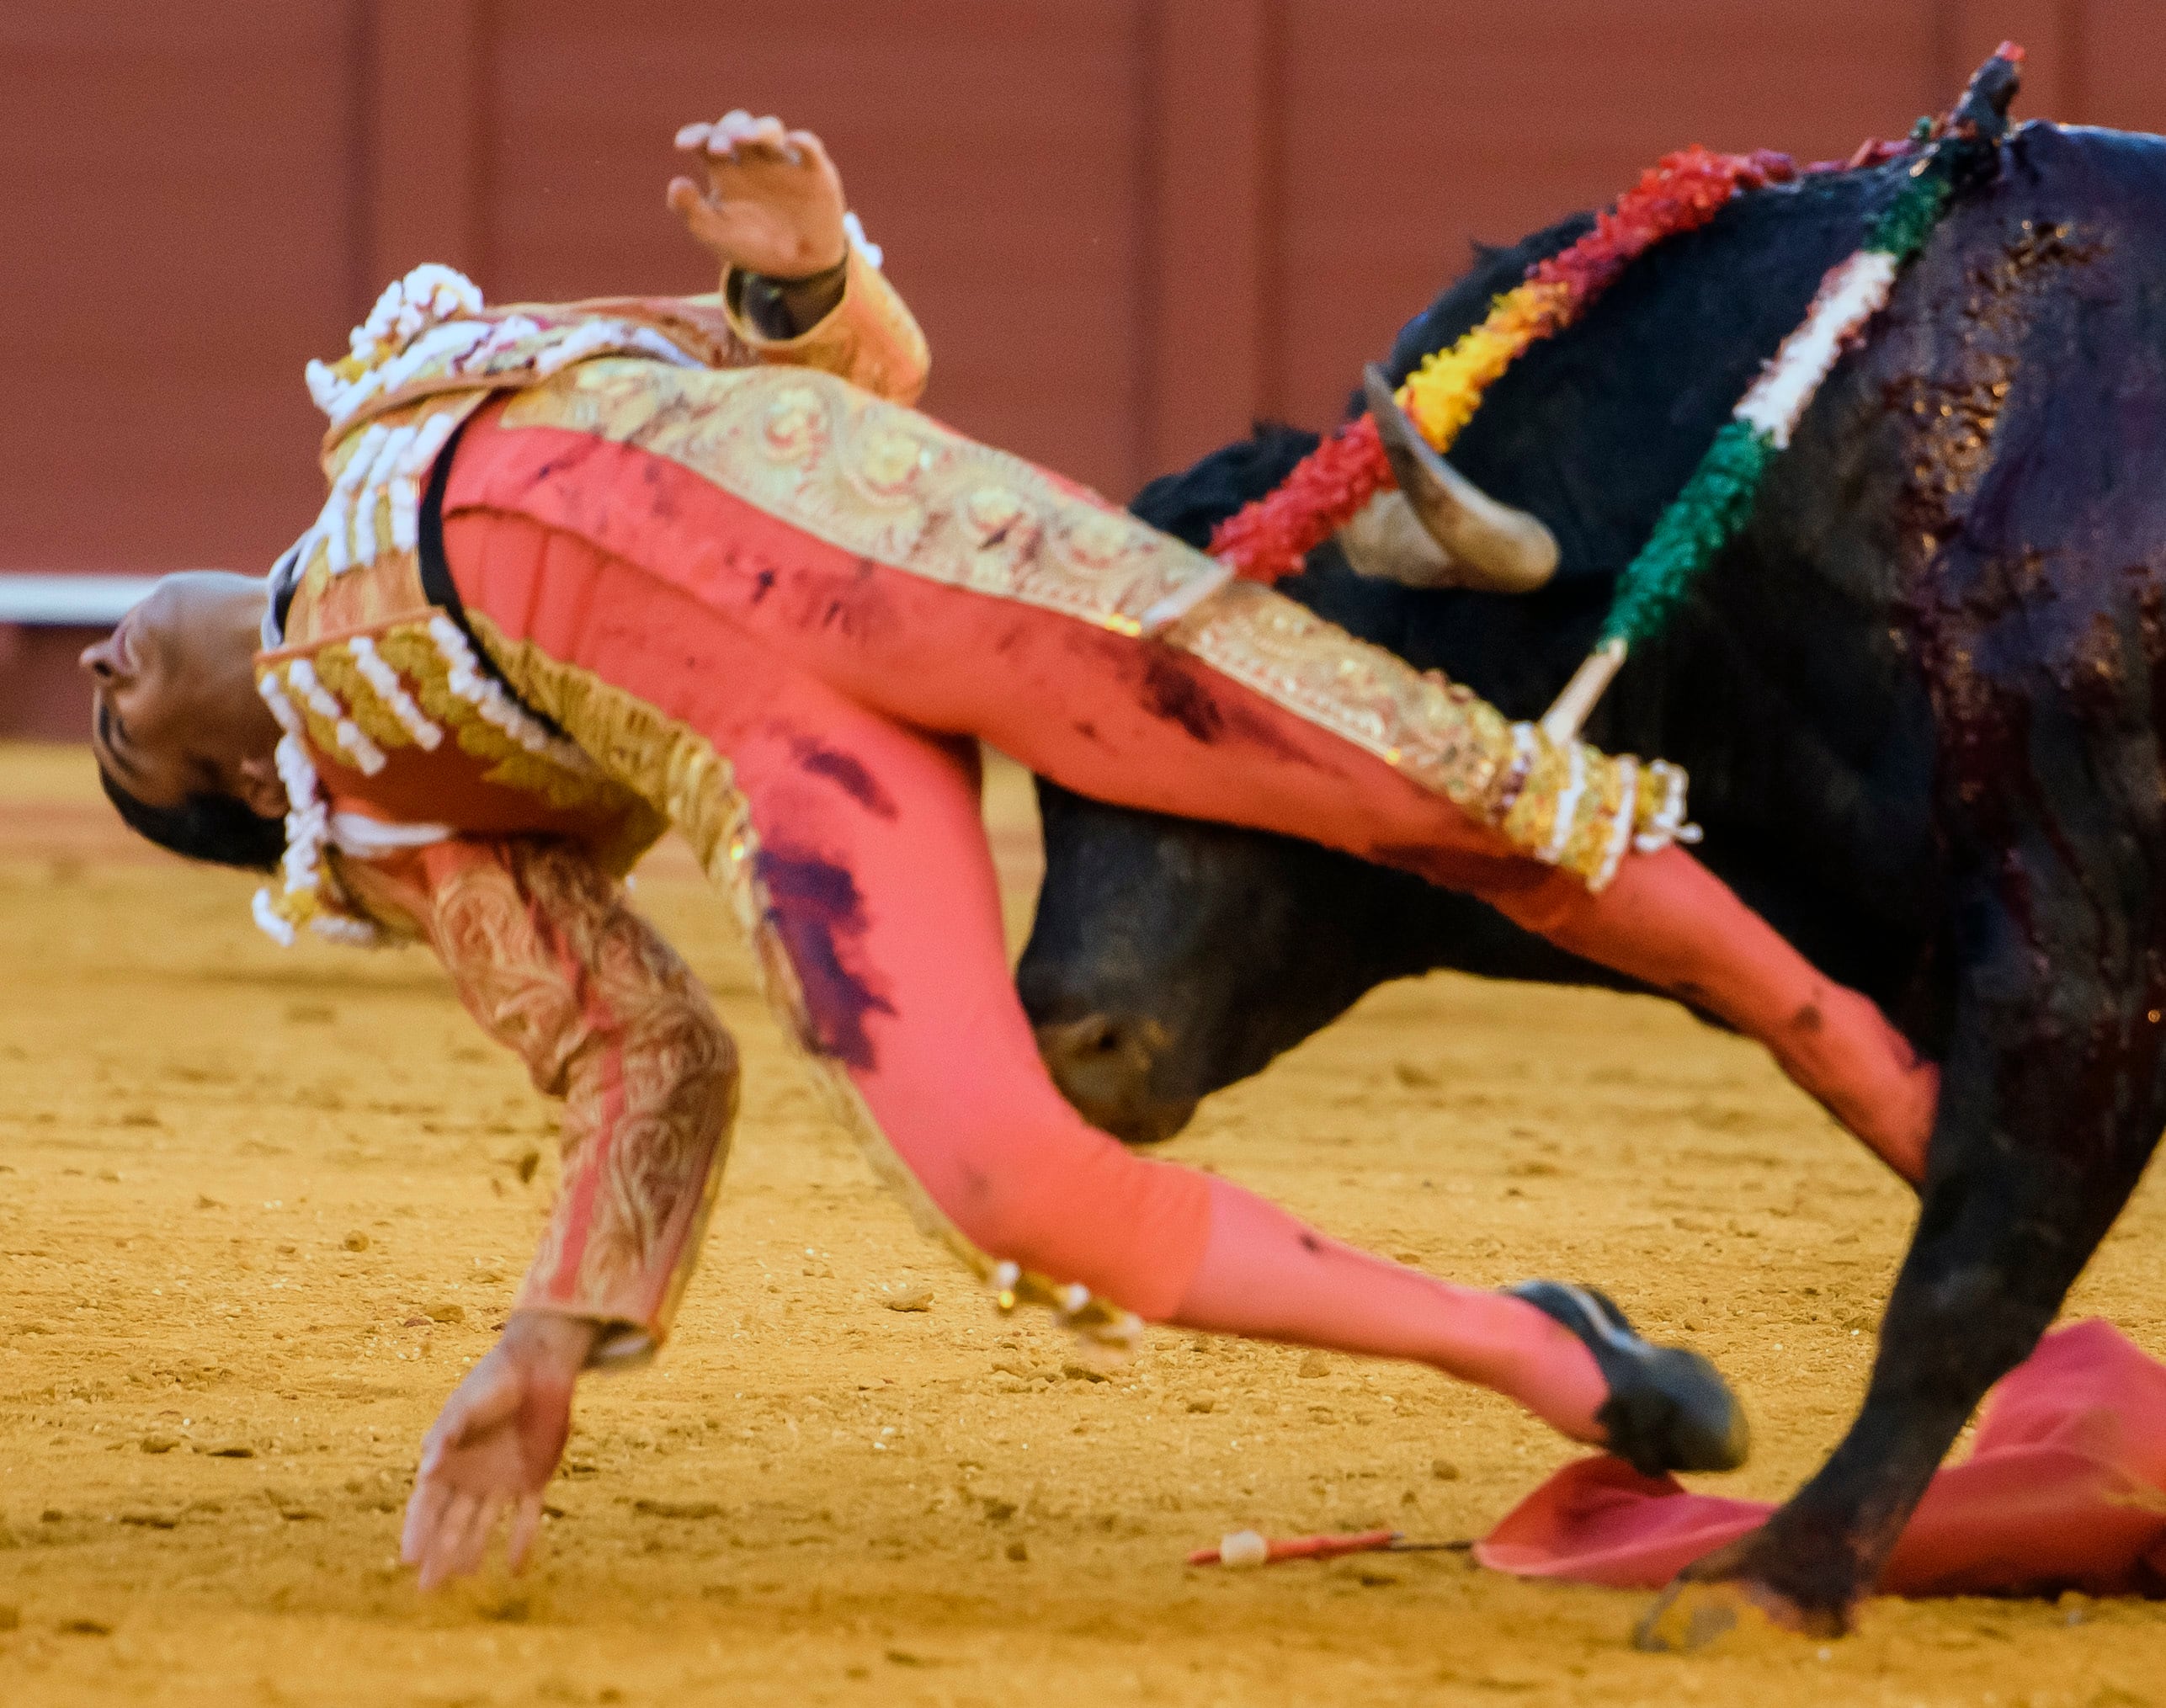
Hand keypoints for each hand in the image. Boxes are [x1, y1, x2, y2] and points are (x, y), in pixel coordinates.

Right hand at [400, 1311, 598, 1589]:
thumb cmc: (493, 1382)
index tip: (409, 1559)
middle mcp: (472, 1477)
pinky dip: (521, 1541)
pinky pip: (526, 1517)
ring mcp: (502, 1481)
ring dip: (473, 1550)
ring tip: (464, 1577)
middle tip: (428, 1588)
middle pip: (451, 1522)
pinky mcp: (533, 1479)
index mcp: (449, 1460)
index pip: (427, 1504)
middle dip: (439, 1553)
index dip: (417, 1531)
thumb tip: (425, 1470)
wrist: (537, 1367)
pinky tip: (515, 1569)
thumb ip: (446, 1437)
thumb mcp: (465, 1406)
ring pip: (484, 1525)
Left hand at [667, 110, 847, 279]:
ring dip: (756, 130)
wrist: (797, 269)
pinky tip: (792, 142)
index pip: (707, 140)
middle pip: (738, 126)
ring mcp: (784, 162)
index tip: (683, 144)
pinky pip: (810, 148)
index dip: (696, 135)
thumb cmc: (752, 246)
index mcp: (727, 170)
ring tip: (744, 139)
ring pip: (770, 130)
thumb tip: (676, 184)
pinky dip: (802, 142)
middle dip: (727, 130)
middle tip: (718, 148)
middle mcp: (754, 159)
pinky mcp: (814, 172)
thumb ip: (691, 211)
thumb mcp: (716, 234)